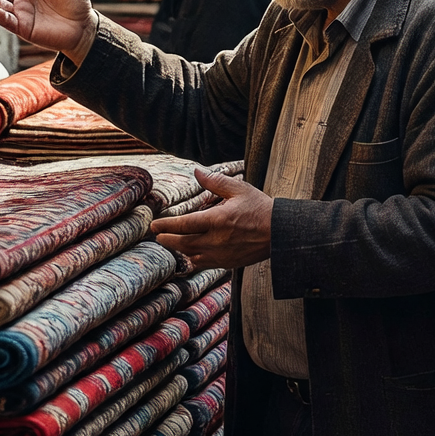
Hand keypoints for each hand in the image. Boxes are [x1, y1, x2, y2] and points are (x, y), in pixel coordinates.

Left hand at [153, 168, 274, 269]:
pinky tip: (190, 253)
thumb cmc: (260, 208)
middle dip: (167, 239)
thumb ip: (215, 181)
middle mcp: (215, 240)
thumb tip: (197, 172)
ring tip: (171, 242)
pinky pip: (202, 263)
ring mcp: (220, 254)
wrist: (280, 233)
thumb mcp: (239, 189)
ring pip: (190, 255)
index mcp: (217, 220)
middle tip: (157, 234)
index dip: (166, 225)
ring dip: (178, 249)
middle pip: (182, 243)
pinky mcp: (226, 263)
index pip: (183, 224)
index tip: (154, 224)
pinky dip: (192, 258)